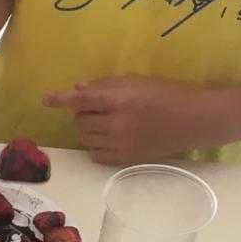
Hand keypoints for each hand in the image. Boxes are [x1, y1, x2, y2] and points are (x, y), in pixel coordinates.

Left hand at [43, 76, 211, 165]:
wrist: (194, 120)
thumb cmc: (166, 94)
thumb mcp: (137, 82)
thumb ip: (105, 85)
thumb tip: (77, 89)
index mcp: (121, 100)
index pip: (82, 100)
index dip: (61, 99)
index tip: (45, 99)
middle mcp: (118, 123)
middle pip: (80, 120)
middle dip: (85, 113)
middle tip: (104, 108)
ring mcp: (121, 144)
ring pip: (85, 137)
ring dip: (90, 129)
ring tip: (109, 122)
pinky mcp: (125, 159)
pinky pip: (94, 154)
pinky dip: (96, 145)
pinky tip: (111, 137)